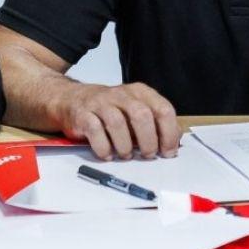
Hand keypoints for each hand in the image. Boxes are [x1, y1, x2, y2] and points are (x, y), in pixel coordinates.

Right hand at [54, 82, 181, 159]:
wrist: (73, 99)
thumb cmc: (111, 109)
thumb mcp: (137, 111)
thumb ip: (157, 124)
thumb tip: (175, 141)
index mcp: (141, 92)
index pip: (163, 109)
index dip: (168, 134)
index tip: (168, 152)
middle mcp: (122, 94)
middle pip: (142, 115)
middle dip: (148, 141)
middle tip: (148, 155)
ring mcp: (101, 102)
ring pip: (118, 123)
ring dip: (125, 146)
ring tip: (126, 156)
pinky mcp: (83, 114)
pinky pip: (95, 131)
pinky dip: (103, 148)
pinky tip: (108, 154)